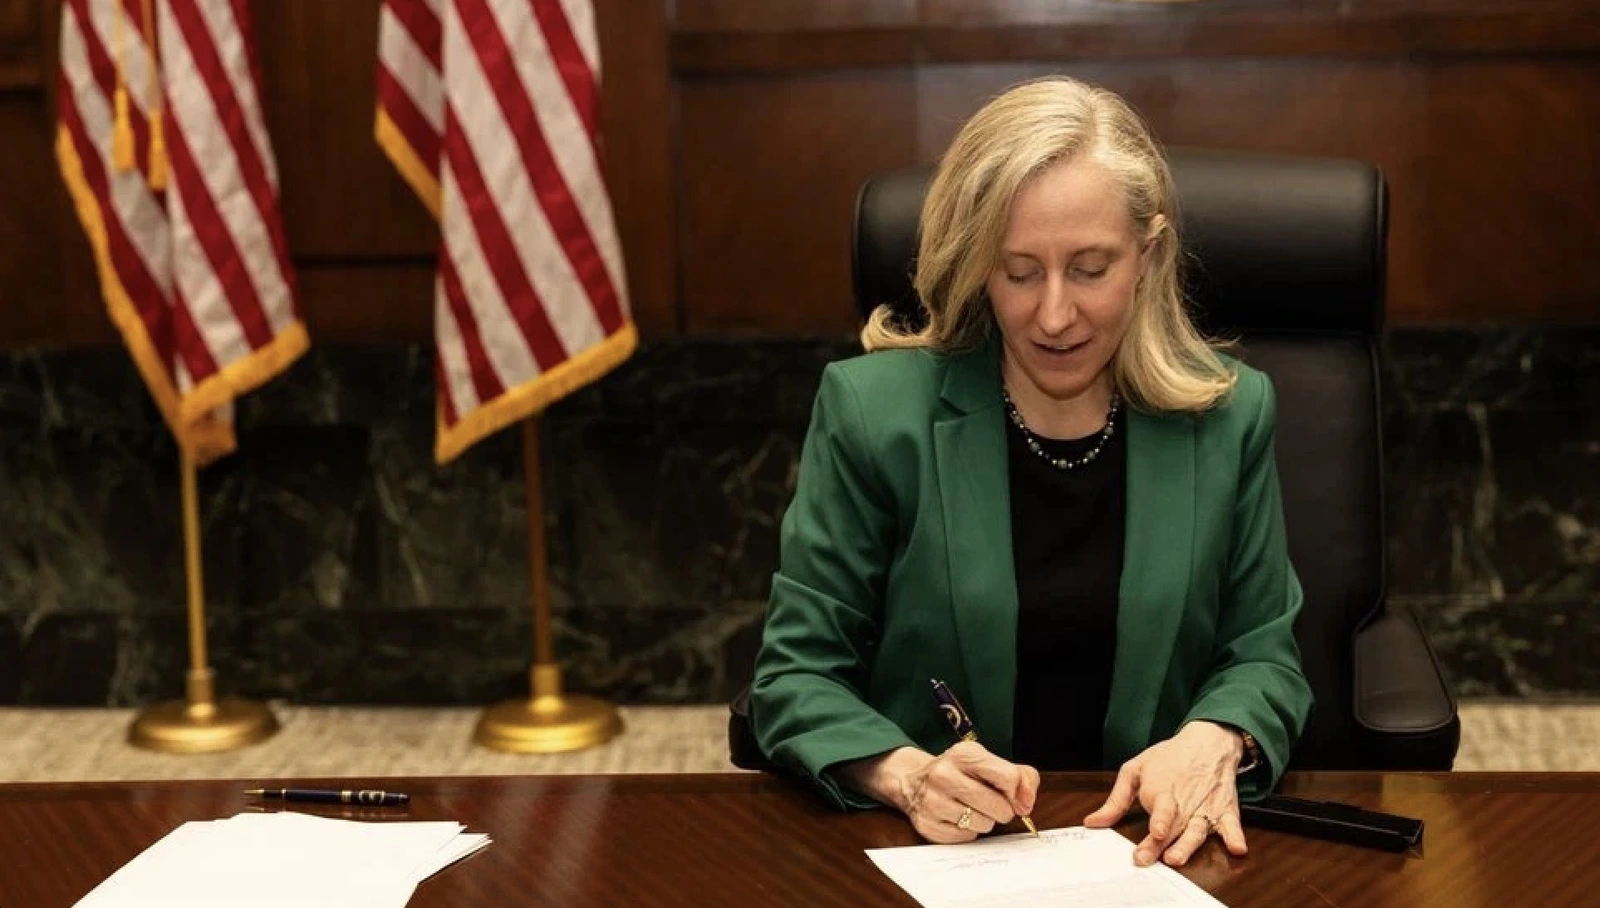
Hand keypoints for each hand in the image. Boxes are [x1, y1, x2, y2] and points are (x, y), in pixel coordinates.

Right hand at [841, 742, 1039, 843]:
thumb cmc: (959, 772)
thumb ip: (1021, 776)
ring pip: (984, 824)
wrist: (912, 781)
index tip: (1013, 795)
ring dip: (985, 821)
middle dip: (1002, 809)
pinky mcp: (927, 824)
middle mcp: (944, 774)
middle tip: (991, 803)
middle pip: (999, 806)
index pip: (1008, 777)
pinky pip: (966, 837)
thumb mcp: (988, 762)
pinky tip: (958, 817)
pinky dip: (968, 831)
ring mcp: (933, 800)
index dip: (1018, 792)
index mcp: (963, 754)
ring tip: (971, 809)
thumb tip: (1026, 802)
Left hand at [1082, 721, 1248, 866]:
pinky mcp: (1225, 811)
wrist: (1207, 742)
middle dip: (1161, 844)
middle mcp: (1184, 803)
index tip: (1154, 832)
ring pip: (1198, 830)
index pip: (1160, 811)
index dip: (1157, 821)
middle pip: (1173, 827)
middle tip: (1150, 859)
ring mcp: (1206, 808)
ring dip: (1189, 844)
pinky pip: (1232, 825)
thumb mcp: (1135, 770)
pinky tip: (1237, 848)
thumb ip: (1115, 800)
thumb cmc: (1168, 758)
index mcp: (1162, 792)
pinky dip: (1235, 836)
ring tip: (1178, 857)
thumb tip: (1093, 822)